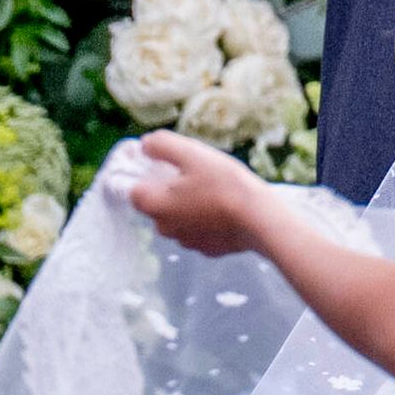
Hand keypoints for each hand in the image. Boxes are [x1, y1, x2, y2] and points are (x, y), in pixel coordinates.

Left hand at [124, 132, 279, 258]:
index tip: (170, 165)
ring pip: (179, 218)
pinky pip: (199, 231)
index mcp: (154, 204)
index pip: (135, 189)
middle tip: (199, 175)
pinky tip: (227, 211)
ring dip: (190, 206)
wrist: (260, 220)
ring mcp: (185, 241)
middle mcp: (163, 227)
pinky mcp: (206, 249)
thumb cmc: (224, 184)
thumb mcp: (193, 154)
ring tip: (216, 192)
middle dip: (172, 190)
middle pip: (158, 204)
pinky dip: (207, 221)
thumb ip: (163, 146)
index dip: (148, 174)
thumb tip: (144, 144)